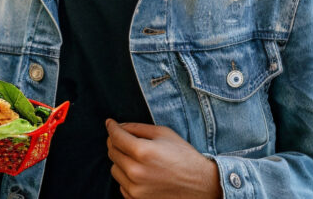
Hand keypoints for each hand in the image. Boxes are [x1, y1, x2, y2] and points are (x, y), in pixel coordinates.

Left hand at [106, 120, 221, 198]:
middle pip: (112, 151)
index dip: (111, 127)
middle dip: (116, 142)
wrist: (201, 186)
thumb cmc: (184, 157)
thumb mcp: (163, 134)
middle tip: (125, 139)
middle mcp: (136, 171)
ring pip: (114, 169)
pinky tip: (141, 173)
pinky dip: (127, 177)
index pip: (115, 136)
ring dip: (121, 160)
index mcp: (142, 152)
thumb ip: (137, 128)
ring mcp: (135, 189)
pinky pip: (122, 185)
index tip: (110, 123)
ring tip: (137, 158)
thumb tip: (119, 126)